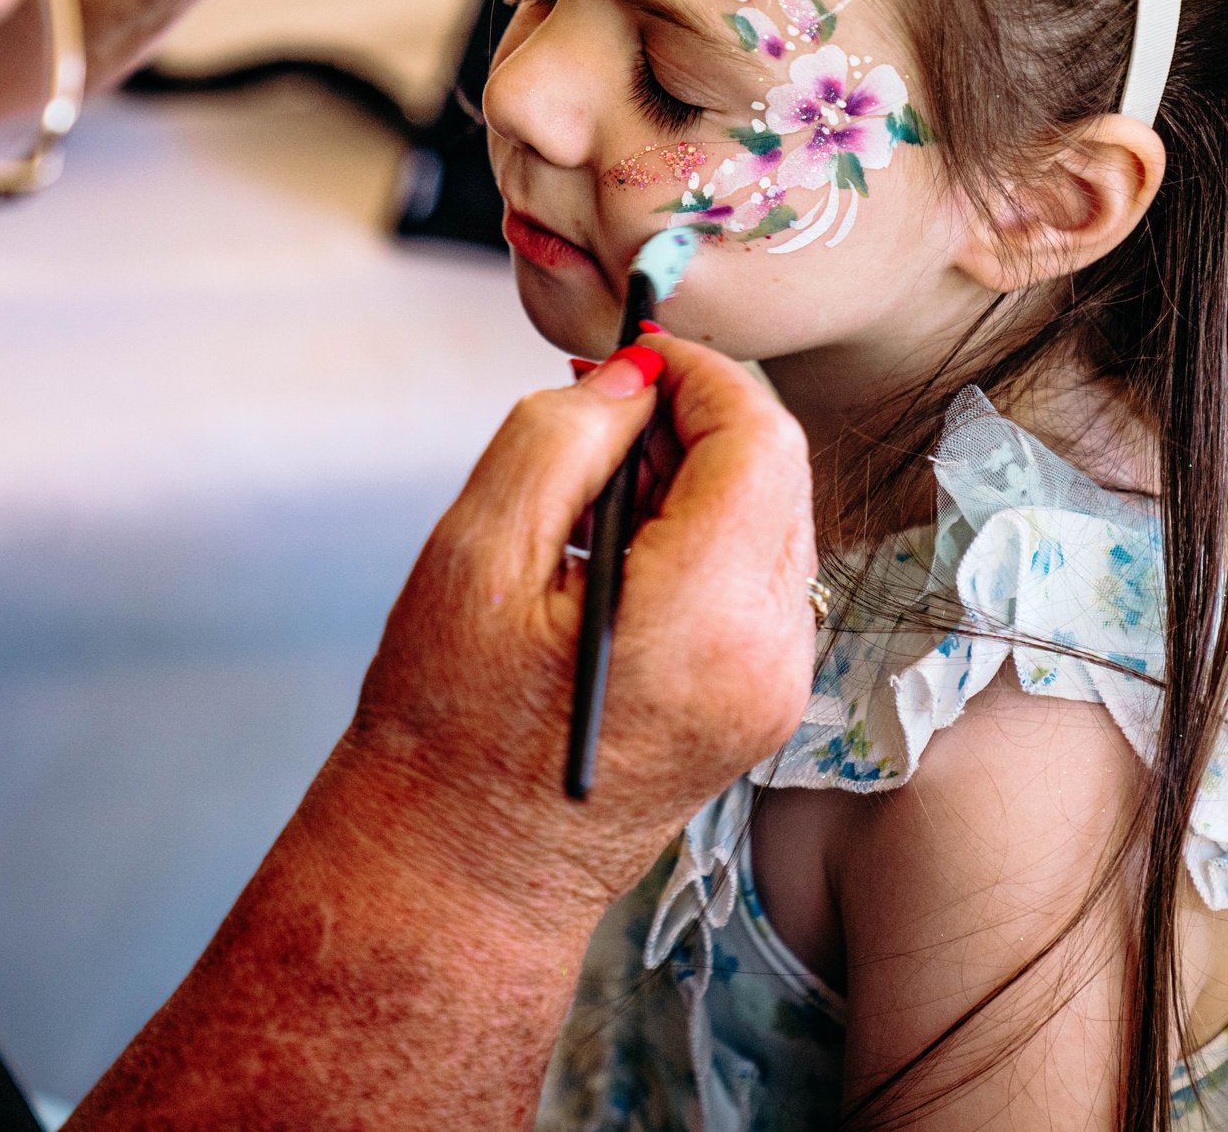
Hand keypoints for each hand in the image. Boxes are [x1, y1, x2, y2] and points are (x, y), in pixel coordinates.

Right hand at [335, 333, 817, 916]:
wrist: (463, 871)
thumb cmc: (448, 727)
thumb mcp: (476, 555)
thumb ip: (560, 440)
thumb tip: (632, 379)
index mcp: (701, 618)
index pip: (758, 439)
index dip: (699, 373)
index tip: (629, 354)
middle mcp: (767, 655)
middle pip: (780, 472)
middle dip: (699, 419)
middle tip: (600, 417)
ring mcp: (777, 687)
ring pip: (777, 518)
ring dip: (701, 476)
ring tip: (595, 497)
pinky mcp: (765, 702)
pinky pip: (761, 574)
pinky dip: (705, 534)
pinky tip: (621, 555)